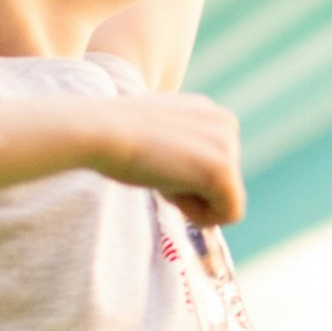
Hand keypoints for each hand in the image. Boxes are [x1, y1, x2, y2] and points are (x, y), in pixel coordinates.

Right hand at [83, 92, 245, 225]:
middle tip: (156, 170)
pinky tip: (172, 190)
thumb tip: (189, 176)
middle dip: (190, 191)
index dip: (185, 179)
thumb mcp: (161, 138)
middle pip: (224, 185)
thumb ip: (183, 150)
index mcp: (210, 113)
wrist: (102, 133)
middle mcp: (226, 123)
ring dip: (191, 201)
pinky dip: (201, 216)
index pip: (216, 167)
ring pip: (225, 201)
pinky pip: (229, 214)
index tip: (157, 161)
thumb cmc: (116, 140)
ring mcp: (228, 145)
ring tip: (160, 174)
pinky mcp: (223, 170)